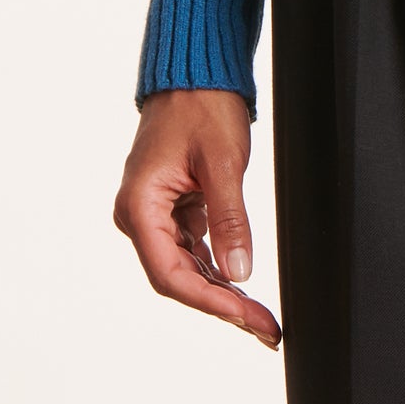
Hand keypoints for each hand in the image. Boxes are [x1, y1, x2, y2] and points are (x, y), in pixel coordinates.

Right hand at [114, 88, 280, 347]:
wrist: (195, 76)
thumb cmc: (201, 107)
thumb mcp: (222, 164)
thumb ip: (230, 220)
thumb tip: (239, 272)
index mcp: (139, 206)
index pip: (170, 274)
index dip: (210, 303)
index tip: (246, 317)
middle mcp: (139, 216)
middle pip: (178, 278)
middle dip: (222, 305)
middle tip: (265, 328)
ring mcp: (154, 214)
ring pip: (187, 269)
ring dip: (223, 293)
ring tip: (262, 317)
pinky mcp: (172, 210)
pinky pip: (193, 250)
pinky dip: (219, 269)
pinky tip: (244, 287)